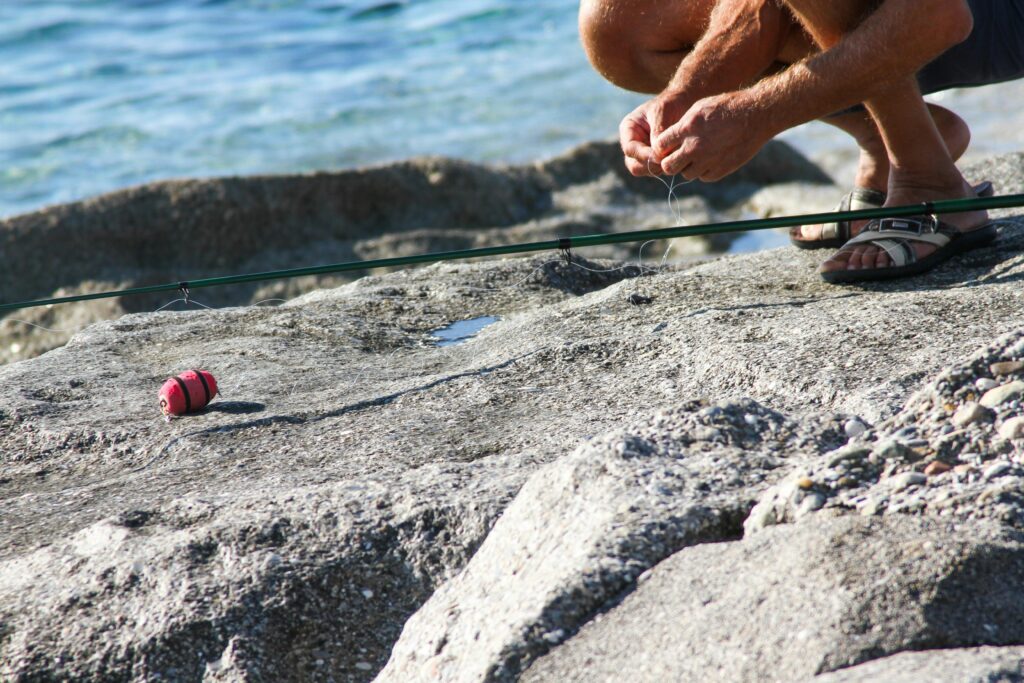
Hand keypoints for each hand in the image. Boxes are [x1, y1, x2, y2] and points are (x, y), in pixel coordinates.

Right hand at [619, 92, 693, 176]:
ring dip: (661, 168)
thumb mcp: (662, 112)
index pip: (630, 149)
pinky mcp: (657, 159)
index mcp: (629, 129)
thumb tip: (657, 155)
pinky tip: (680, 159)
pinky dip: (668, 167)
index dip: (643, 155)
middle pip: (635, 165)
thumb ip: (658, 133)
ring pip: (647, 171)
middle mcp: (634, 144)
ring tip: (676, 157)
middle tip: (667, 162)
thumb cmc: (671, 103)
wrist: (684, 102)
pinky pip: (659, 170)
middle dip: (650, 166)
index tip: (660, 156)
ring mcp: (644, 153)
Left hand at [654, 92, 771, 180]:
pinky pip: (703, 177)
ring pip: (686, 174)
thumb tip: (669, 141)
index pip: (659, 146)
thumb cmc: (726, 107)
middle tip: (676, 156)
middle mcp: (694, 147)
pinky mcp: (720, 170)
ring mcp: (708, 160)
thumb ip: (681, 127)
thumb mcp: (699, 108)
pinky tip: (711, 158)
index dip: (661, 147)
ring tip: (698, 155)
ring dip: (688, 167)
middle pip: (668, 167)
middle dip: (670, 162)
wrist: (756, 115)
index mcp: (687, 129)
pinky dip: (704, 171)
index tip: (666, 146)